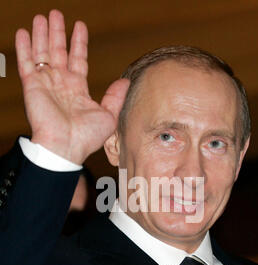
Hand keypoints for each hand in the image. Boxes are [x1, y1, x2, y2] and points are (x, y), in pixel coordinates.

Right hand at [15, 10, 128, 164]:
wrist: (66, 147)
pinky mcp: (32, 86)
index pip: (78, 59)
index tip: (80, 26)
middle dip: (57, 33)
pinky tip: (23, 32)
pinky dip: (24, 47)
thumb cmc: (86, 137)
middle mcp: (61, 84)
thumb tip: (125, 81)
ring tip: (41, 16)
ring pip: (42, 53)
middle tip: (56, 14)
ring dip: (41, 34)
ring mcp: (46, 84)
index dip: (78, 43)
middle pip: (58, 52)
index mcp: (77, 89)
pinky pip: (26, 63)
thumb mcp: (108, 116)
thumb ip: (115, 97)